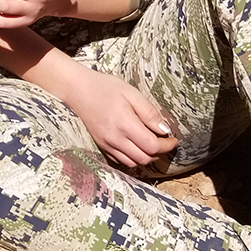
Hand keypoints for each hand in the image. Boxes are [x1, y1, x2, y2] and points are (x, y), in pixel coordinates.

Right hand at [57, 68, 178, 169]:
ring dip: (147, 158)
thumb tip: (165, 130)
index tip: (174, 139)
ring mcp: (107, 144)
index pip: (152, 146)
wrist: (77, 90)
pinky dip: (133, 158)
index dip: (167, 146)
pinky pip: (121, 161)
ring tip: (152, 145)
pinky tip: (136, 146)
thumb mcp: (131, 93)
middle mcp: (115, 139)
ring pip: (133, 163)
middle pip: (144, 158)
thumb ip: (149, 112)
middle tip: (165, 142)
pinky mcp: (101, 146)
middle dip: (159, 153)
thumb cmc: (105, 87)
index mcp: (125, 124)